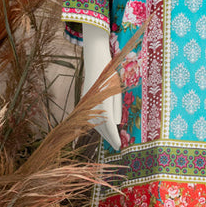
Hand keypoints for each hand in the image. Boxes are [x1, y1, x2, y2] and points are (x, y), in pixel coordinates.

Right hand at [81, 23, 121, 148]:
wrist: (94, 59)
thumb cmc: (109, 73)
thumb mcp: (117, 90)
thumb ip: (116, 107)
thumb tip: (116, 123)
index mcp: (102, 103)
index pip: (109, 126)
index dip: (114, 138)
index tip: (119, 146)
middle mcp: (92, 105)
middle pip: (100, 127)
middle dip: (108, 137)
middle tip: (117, 146)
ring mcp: (87, 103)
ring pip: (94, 123)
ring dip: (102, 131)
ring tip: (112, 139)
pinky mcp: (85, 100)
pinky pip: (90, 116)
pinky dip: (97, 124)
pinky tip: (103, 127)